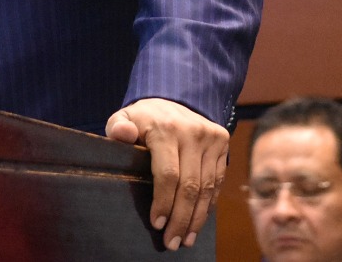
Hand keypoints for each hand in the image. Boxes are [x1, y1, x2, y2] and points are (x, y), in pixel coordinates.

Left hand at [106, 97, 227, 250]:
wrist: (173, 98)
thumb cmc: (143, 118)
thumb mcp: (124, 118)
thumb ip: (118, 128)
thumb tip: (122, 135)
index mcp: (165, 129)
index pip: (168, 174)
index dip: (164, 202)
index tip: (157, 223)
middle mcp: (192, 133)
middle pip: (190, 186)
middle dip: (181, 218)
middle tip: (172, 242)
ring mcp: (210, 138)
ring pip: (207, 187)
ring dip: (197, 217)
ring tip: (185, 238)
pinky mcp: (222, 142)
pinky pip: (217, 180)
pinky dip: (208, 204)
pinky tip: (198, 220)